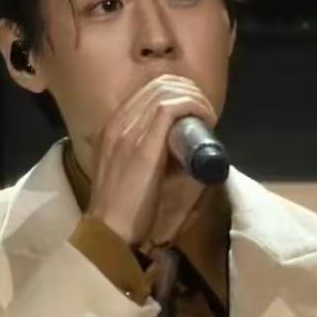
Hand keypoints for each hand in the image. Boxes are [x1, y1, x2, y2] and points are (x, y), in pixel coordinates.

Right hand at [87, 74, 216, 245]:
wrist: (108, 232)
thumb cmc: (123, 211)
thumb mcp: (129, 172)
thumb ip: (144, 155)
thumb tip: (175, 148)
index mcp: (112, 128)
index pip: (147, 91)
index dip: (177, 93)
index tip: (194, 112)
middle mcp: (117, 122)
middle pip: (159, 84)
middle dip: (189, 91)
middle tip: (205, 113)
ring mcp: (127, 131)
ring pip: (167, 91)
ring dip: (195, 99)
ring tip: (208, 117)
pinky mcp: (143, 145)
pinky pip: (172, 108)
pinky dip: (195, 107)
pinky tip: (207, 119)